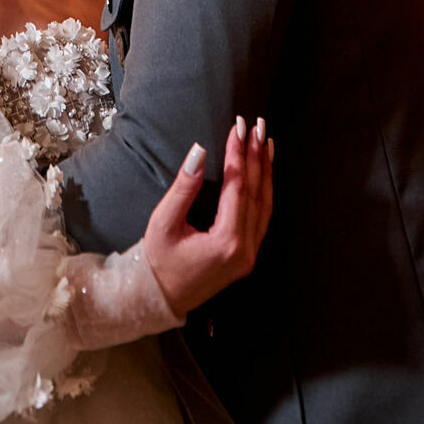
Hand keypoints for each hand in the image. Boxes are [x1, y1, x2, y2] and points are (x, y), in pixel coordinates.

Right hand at [142, 119, 272, 316]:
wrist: (158, 298)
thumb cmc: (157, 262)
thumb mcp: (164, 222)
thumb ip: (184, 187)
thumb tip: (198, 152)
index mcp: (226, 243)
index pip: (238, 188)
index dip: (238, 154)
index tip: (237, 127)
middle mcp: (244, 250)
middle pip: (256, 193)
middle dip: (256, 156)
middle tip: (257, 126)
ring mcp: (248, 256)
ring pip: (264, 205)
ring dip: (265, 171)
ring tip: (265, 143)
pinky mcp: (246, 256)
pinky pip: (262, 217)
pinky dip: (264, 191)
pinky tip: (263, 174)